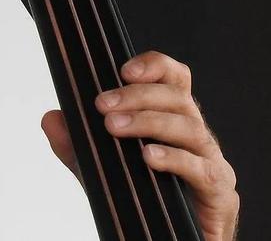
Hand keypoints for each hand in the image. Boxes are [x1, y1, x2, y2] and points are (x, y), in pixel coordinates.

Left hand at [41, 51, 238, 240]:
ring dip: (149, 123)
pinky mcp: (219, 192)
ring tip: (115, 128)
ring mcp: (211, 162)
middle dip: (138, 96)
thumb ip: (77, 147)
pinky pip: (200, 168)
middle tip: (103, 105)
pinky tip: (148, 157)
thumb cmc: (147, 202)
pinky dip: (173, 159)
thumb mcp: (102, 171)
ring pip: (189, 128)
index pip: (174, 81)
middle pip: (178, 99)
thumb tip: (51, 119)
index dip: (155, 67)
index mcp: (174, 122)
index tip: (123, 70)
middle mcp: (196, 137)